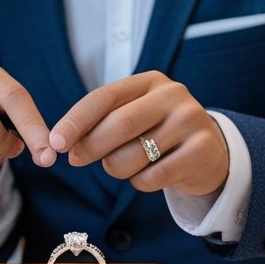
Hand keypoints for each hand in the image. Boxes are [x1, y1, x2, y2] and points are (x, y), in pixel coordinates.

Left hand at [50, 71, 228, 195]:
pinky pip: (153, 177)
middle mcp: (173, 95)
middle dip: (90, 147)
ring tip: (127, 164)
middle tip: (77, 160)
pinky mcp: (201, 151)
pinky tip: (151, 174)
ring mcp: (191, 121)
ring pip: (133, 155)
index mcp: (150, 81)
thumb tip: (63, 143)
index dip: (75, 120)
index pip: (104, 97)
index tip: (55, 142)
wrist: (209, 152)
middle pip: (118, 124)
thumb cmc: (157, 133)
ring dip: (117, 168)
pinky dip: (141, 182)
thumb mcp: (133, 116)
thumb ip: (101, 123)